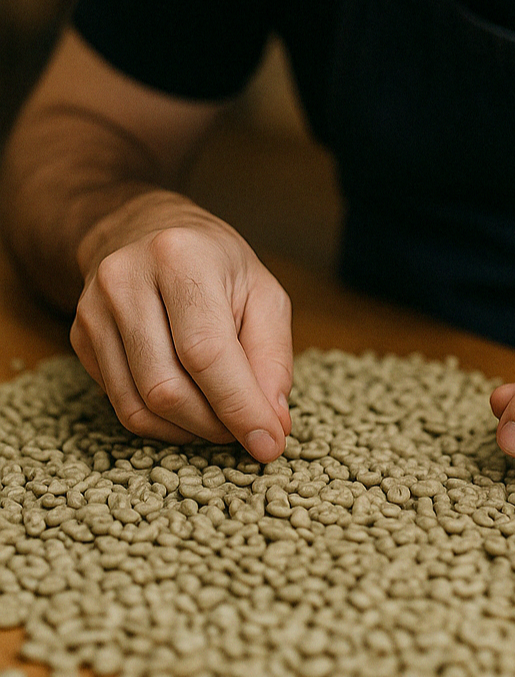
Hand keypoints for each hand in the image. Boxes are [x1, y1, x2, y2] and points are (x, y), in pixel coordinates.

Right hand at [70, 192, 291, 461]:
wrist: (147, 231)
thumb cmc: (218, 266)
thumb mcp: (265, 295)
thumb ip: (273, 358)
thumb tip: (272, 423)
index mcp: (181, 260)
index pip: (206, 353)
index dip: (239, 408)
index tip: (269, 445)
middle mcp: (126, 281)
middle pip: (167, 388)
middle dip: (217, 426)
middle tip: (251, 432)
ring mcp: (94, 312)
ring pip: (140, 406)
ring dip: (191, 431)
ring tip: (225, 422)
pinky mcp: (80, 338)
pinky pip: (122, 405)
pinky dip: (164, 424)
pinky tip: (193, 411)